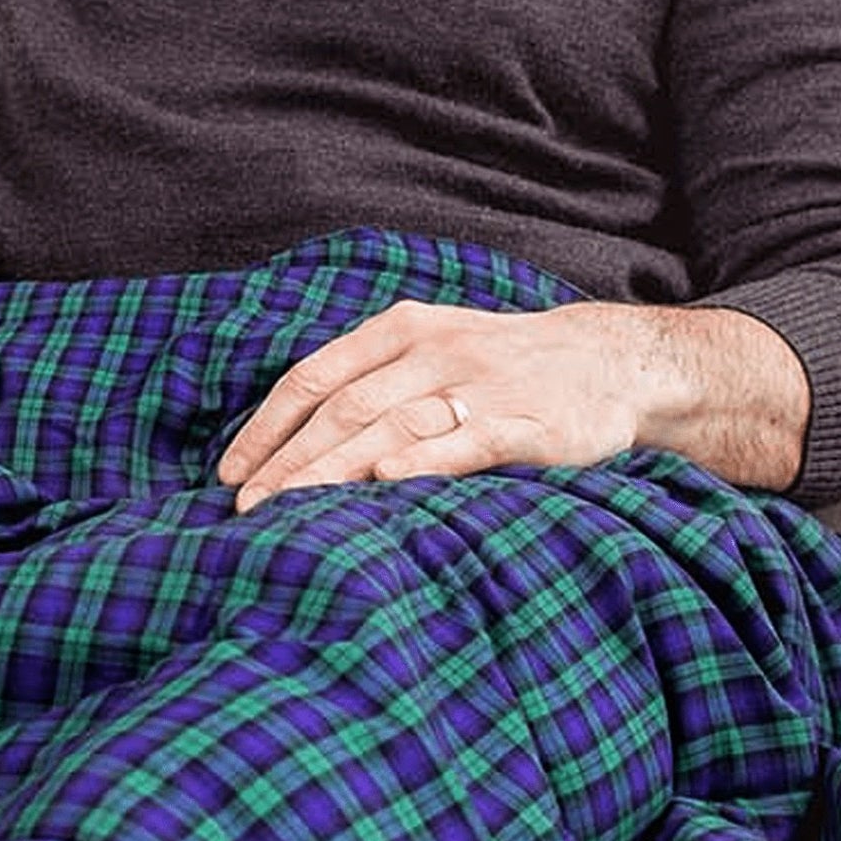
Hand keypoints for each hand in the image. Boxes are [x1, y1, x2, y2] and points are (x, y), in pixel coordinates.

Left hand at [216, 298, 807, 511]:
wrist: (613, 362)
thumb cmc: (497, 367)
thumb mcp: (427, 351)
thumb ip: (364, 383)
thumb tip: (283, 442)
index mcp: (399, 329)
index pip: (313, 378)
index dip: (266, 428)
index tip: (227, 474)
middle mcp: (433, 350)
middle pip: (341, 410)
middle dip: (286, 462)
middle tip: (244, 510)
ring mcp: (479, 385)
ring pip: (389, 428)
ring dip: (330, 471)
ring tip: (285, 510)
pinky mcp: (525, 423)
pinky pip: (465, 443)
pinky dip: (422, 461)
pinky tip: (382, 482)